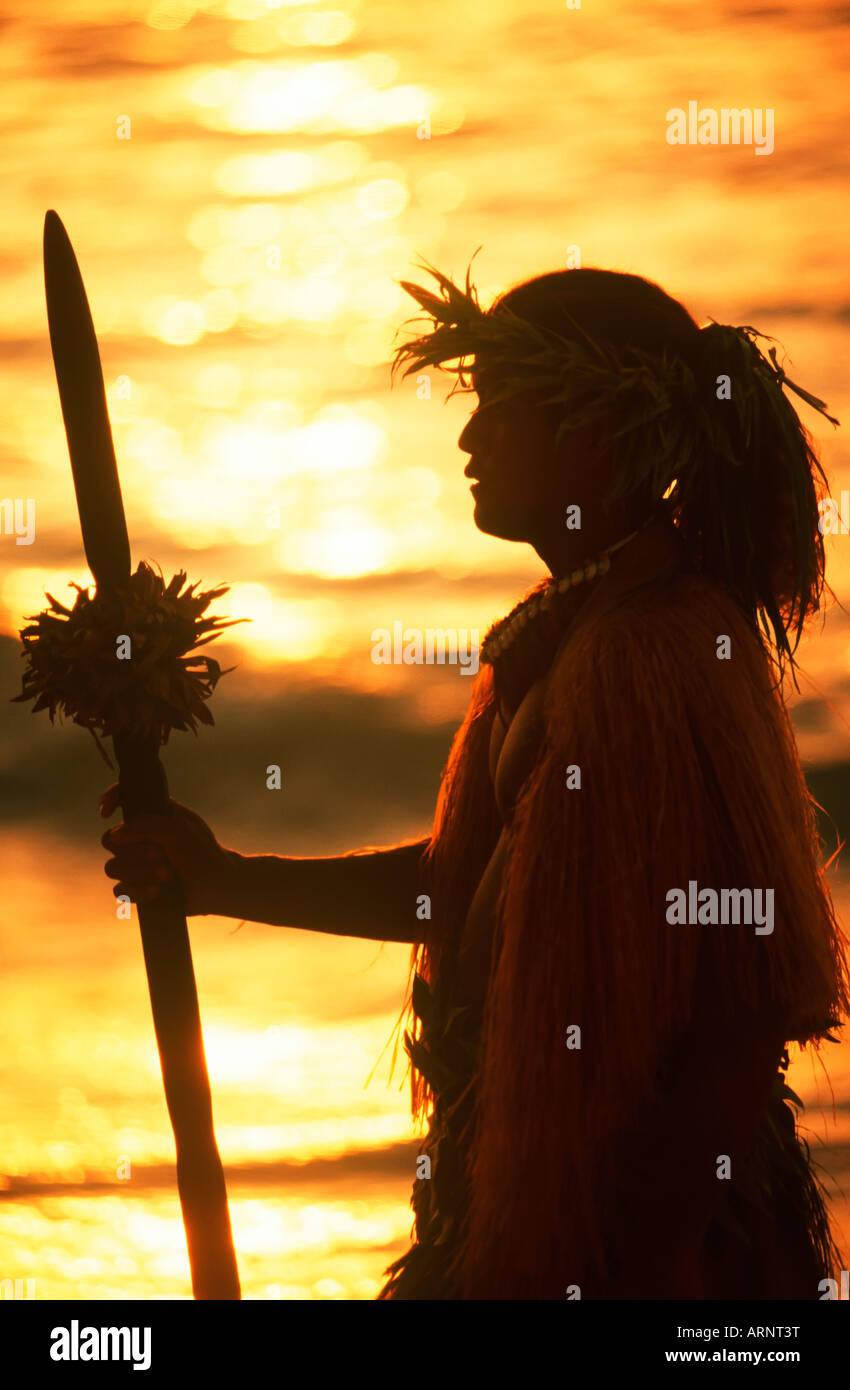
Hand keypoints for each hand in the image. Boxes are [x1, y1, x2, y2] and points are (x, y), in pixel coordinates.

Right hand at [99, 783, 236, 915]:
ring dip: (139, 872)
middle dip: (135, 851)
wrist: (217, 886)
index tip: (107, 813)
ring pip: (112, 868)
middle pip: (109, 840)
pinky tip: (158, 892)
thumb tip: (115, 834)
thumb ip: (145, 825)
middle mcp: (140, 837)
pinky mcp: (137, 888)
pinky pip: (120, 891)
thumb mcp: (178, 829)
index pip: (122, 798)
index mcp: (152, 815)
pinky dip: (138, 891)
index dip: (110, 800)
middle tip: (162, 854)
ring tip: (168, 875)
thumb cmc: (202, 852)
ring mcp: (136, 864)